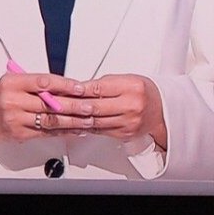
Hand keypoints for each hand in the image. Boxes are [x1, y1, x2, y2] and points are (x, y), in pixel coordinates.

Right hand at [0, 69, 91, 143]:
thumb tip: (66, 86)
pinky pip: (47, 133)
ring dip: (72, 121)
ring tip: (87, 119)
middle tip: (90, 105)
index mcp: (12, 83)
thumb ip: (36, 84)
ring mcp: (16, 119)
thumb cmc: (0, 97)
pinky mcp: (21, 134)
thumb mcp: (13, 82)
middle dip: (73, 105)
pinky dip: (63, 131)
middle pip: (49, 104)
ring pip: (50, 121)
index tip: (79, 87)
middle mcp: (13, 101)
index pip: (43, 82)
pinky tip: (75, 129)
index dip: (64, 85)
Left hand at [39, 73, 166, 149]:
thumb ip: (102, 84)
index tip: (60, 90)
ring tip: (57, 116)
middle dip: (70, 106)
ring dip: (73, 119)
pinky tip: (72, 125)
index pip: (97, 89)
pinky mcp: (124, 135)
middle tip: (52, 104)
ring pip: (94, 122)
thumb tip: (77, 88)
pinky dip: (84, 127)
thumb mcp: (125, 79)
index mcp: (130, 87)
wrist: (161, 109)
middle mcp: (131, 106)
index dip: (76, 90)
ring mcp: (128, 123)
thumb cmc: (141, 91)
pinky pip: (99, 131)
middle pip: (94, 107)